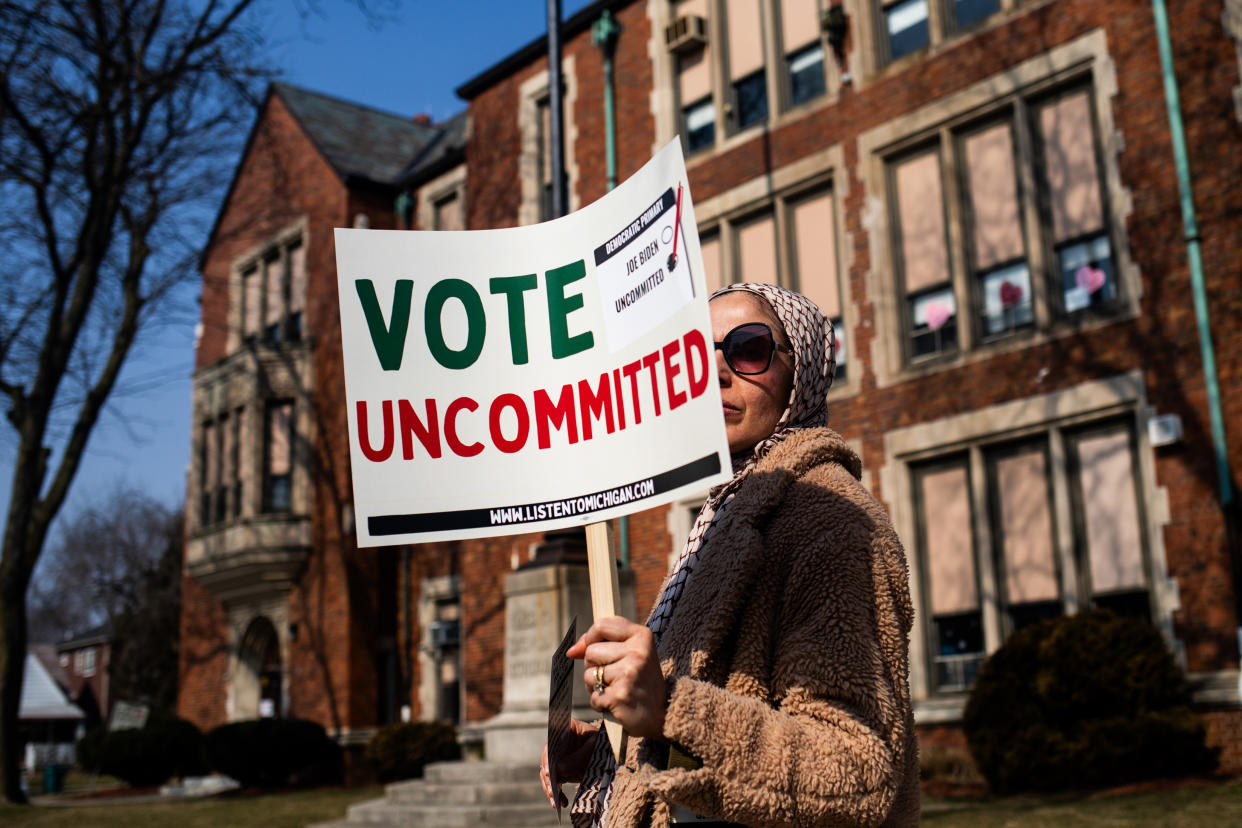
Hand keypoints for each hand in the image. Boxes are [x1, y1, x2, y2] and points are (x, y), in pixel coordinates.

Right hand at [540, 717, 599, 807]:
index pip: (551, 743)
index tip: (547, 772)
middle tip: (551, 791)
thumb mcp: (594, 744)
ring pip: (548, 774)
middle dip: (548, 778)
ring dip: (550, 788)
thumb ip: (579, 755)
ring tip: (555, 801)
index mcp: (563, 729)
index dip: (547, 758)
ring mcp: (558, 757)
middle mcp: (556, 743)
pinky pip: (556, 782)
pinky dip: (558, 794)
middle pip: (547, 761)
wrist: (609, 746)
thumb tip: (559, 769)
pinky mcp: (561, 770)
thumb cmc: (602, 740)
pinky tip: (562, 803)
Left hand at [567, 616, 666, 740]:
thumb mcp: (630, 653)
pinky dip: (600, 702)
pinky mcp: (619, 695)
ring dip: (596, 686)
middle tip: (616, 676)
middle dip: (595, 666)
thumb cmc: (640, 680)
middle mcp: (637, 652)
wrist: (660, 714)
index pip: (601, 626)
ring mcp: (629, 673)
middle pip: (591, 651)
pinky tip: (617, 703)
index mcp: (642, 635)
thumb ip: (602, 643)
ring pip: (589, 674)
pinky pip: (593, 696)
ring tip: (616, 689)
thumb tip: (571, 651)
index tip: (599, 652)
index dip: (591, 639)